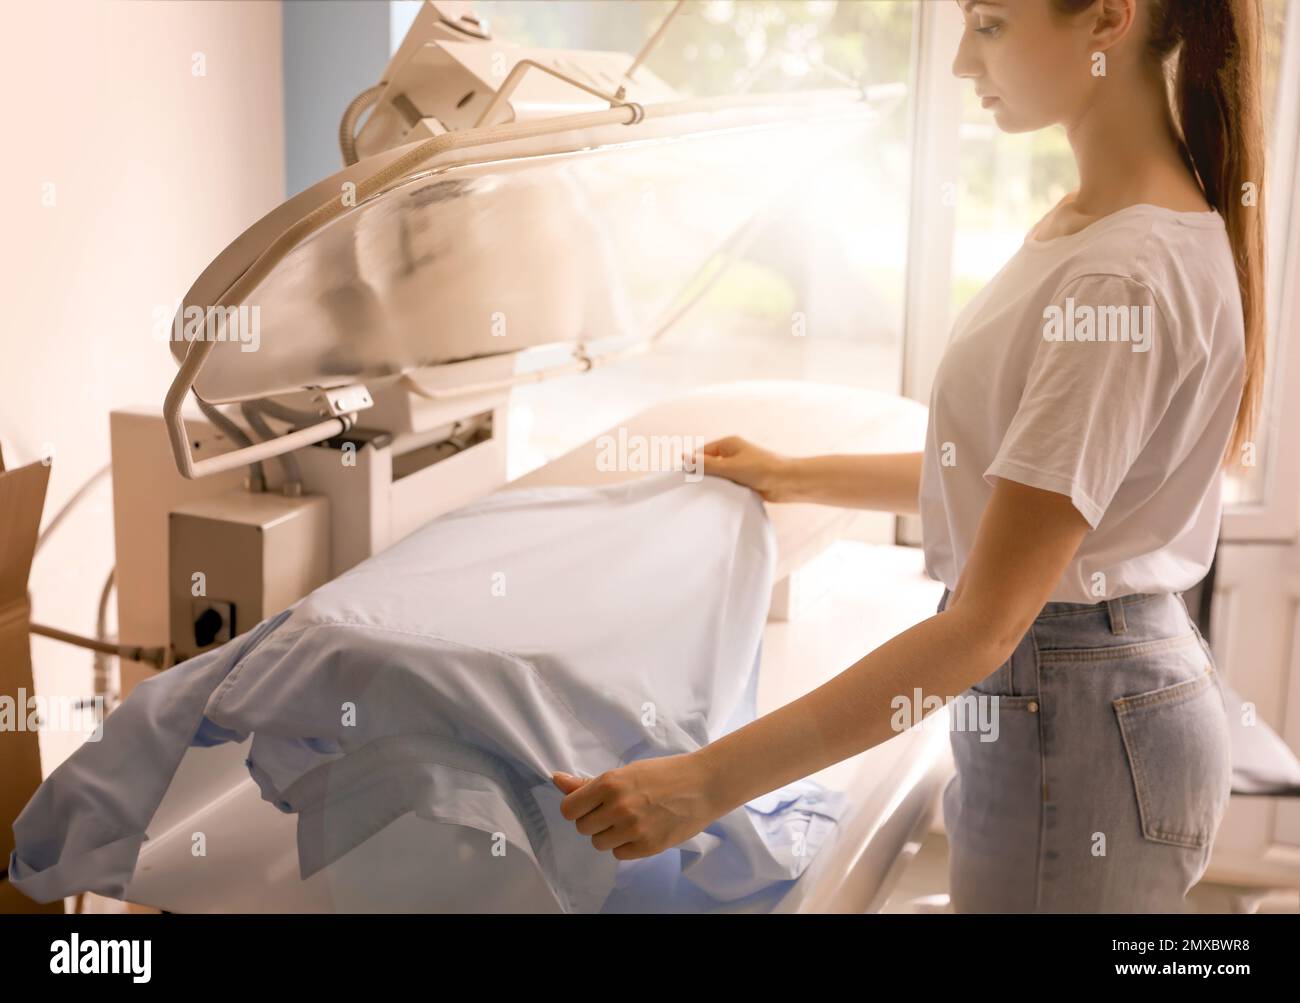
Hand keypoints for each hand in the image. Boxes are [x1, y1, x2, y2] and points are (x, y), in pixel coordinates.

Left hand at [552, 753, 719, 859]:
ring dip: (609, 834)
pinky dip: (626, 845)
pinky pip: (619, 854)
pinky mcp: (647, 847)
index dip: (577, 808)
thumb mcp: (625, 772)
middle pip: (583, 828)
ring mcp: (633, 829)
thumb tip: (556, 779)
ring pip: (599, 843)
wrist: (703, 785)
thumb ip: (588, 784)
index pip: (569, 810)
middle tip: (616, 809)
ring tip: (630, 820)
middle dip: (595, 820)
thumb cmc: (664, 774)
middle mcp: (618, 807)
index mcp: (609, 784)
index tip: (589, 805)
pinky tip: (642, 829)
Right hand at [690, 435, 794, 501]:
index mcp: (729, 444)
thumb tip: (684, 457)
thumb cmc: (761, 469)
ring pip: (720, 476)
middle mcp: (734, 453)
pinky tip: (718, 500)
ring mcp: (740, 467)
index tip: (683, 479)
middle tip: (692, 490)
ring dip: (715, 485)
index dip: (693, 464)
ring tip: (705, 496)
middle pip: (710, 464)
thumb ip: (706, 464)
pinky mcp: (746, 480)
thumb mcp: (729, 466)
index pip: (703, 452)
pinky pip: (729, 485)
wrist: (788, 482)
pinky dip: (725, 491)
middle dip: (703, 475)